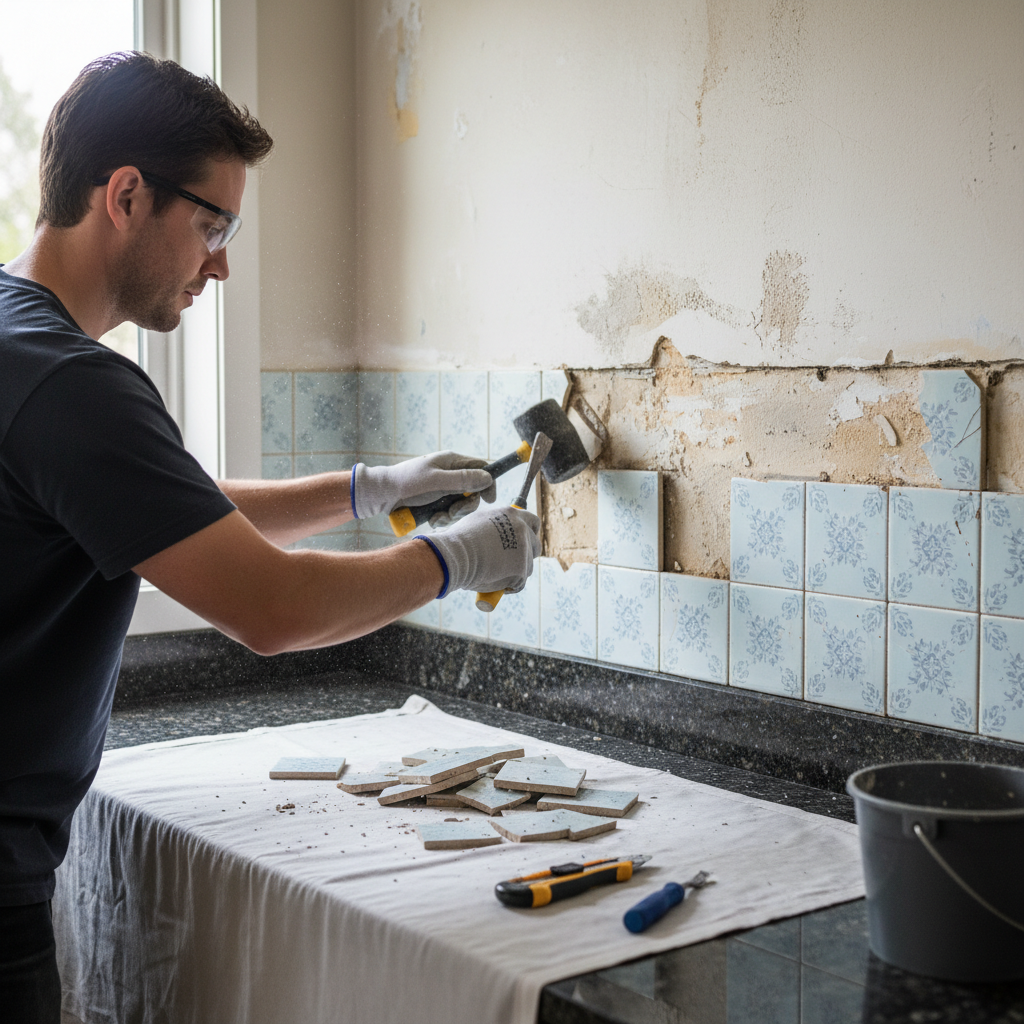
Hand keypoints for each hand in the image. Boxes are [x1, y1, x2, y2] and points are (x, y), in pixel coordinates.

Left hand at [351, 452, 496, 523]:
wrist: (382, 495)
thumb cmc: (407, 482)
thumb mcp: (436, 480)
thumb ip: (462, 479)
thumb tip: (488, 478)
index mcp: (452, 461)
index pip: (481, 469)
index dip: (488, 484)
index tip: (489, 500)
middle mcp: (450, 474)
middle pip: (473, 491)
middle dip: (466, 505)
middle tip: (454, 511)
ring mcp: (443, 488)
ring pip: (461, 504)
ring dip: (452, 514)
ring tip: (437, 517)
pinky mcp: (435, 501)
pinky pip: (448, 512)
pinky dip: (442, 518)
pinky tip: (431, 519)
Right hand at [418, 505, 540, 596]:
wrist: (456, 554)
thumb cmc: (459, 540)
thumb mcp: (478, 523)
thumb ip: (494, 526)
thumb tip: (496, 535)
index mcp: (512, 515)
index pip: (533, 522)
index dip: (530, 534)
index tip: (525, 543)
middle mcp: (522, 529)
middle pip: (535, 546)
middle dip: (526, 556)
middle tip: (512, 565)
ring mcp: (524, 549)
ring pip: (527, 567)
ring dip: (514, 573)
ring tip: (491, 574)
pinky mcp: (521, 568)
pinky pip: (519, 583)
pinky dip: (508, 586)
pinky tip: (492, 582)